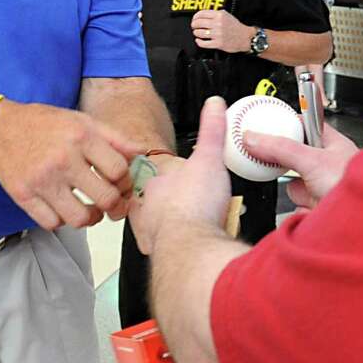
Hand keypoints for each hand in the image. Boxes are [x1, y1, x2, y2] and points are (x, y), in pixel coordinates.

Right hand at [0, 100, 143, 230]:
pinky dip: (62, 221)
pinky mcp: (24, 196)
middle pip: (105, 198)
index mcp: (81, 136)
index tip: (122, 184)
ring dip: (91, 219)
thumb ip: (115, 138)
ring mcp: (42, 180)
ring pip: (80, 219)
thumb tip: (143, 152)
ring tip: (91, 211)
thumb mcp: (82, 121)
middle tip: (112, 204)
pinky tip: (64, 208)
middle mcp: (63, 159)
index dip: (126, 182)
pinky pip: (53, 223)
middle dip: (115, 206)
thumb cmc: (44, 124)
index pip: (119, 170)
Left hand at [130, 97, 232, 254]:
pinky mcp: (164, 257)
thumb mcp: (208, 157)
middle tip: (200, 207)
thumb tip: (213, 104)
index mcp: (155, 186)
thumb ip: (211, 130)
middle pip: (162, 206)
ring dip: (180, 228)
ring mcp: (154, 235)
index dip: (178, 181)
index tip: (193, 184)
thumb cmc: (193, 205)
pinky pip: (172, 252)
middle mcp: (148, 211)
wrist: (191, 246)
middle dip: (178, 207)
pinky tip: (197, 247)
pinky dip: (183, 250)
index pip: (160, 179)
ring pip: (164, 230)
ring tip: (201, 226)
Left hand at [191, 9, 252, 52]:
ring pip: (199, 33)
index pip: (201, 14)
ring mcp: (218, 34)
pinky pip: (203, 43)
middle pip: (198, 23)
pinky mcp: (218, 43)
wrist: (245, 37)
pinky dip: (199, 42)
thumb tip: (202, 15)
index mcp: (219, 15)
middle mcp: (218, 24)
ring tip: (197, 33)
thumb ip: (215, 14)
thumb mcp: (226, 15)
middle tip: (194, 26)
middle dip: (194, 25)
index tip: (194, 19)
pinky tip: (199, 40)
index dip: (195, 17)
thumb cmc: (236, 27)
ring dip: (196, 33)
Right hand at [243, 120, 357, 211]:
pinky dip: (303, 212)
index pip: (306, 127)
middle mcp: (330, 166)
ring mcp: (325, 189)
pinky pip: (300, 208)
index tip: (269, 125)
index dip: (288, 125)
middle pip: (295, 161)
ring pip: (297, 188)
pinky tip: (315, 212)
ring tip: (313, 196)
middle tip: (283, 166)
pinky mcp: (320, 211)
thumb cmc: (359, 186)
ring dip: (300, 194)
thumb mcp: (313, 160)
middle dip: (290, 169)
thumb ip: (281, 149)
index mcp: (333, 145)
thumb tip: (254, 138)